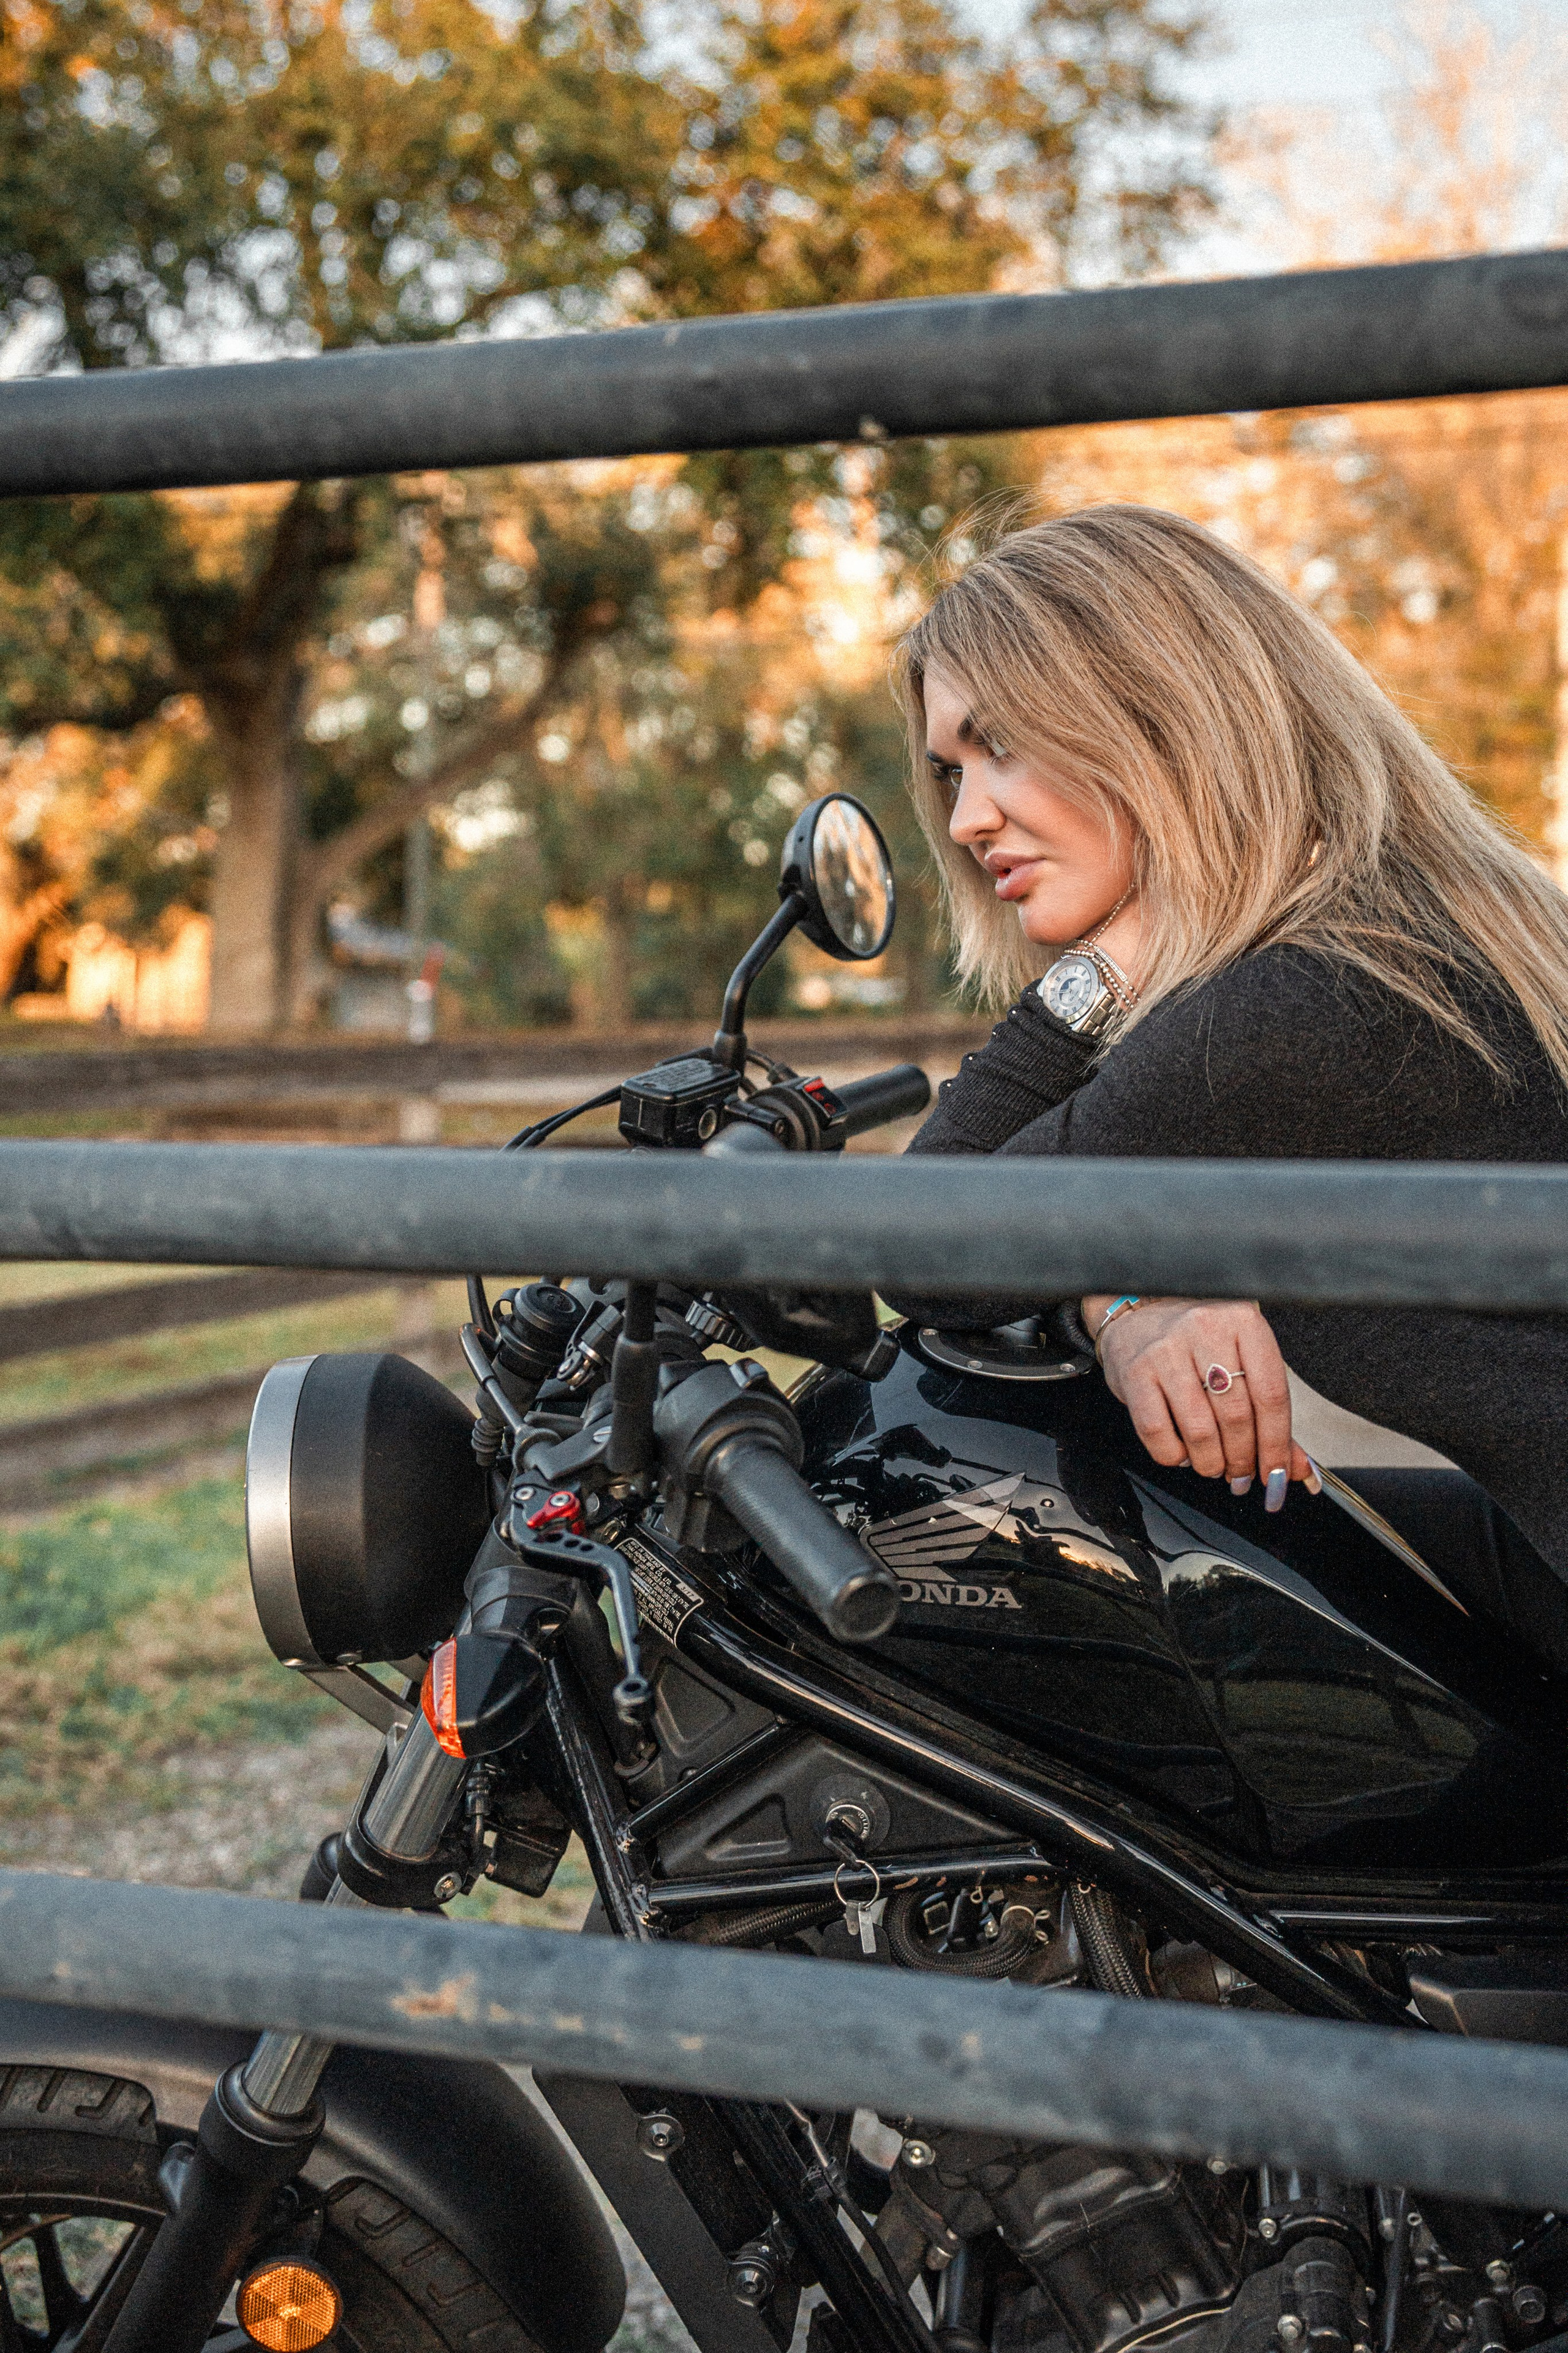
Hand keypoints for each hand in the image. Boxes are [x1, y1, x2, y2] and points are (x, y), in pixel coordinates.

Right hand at [1081, 1296, 1318, 1506]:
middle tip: (1242, 1476)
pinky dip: (1175, 1455)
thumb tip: (1297, 1466)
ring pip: (1199, 1430)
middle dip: (1243, 1459)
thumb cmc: (1198, 1342)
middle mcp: (1205, 1330)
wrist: (1140, 1317)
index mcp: (1243, 1322)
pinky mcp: (1135, 1372)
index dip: (1276, 1445)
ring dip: (1211, 1463)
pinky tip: (1183, 1452)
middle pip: (1237, 1416)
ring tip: (1214, 1467)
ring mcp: (1166, 1351)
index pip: (1271, 1395)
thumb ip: (1270, 1413)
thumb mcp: (1242, 1361)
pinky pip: (1158, 1433)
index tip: (1276, 1473)